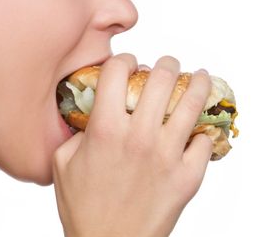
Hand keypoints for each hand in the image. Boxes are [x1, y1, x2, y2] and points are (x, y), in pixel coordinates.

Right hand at [53, 53, 212, 236]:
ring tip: (198, 75)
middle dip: (165, 63)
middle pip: (160, 78)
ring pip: (191, 103)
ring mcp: (167, 155)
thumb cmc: (83, 208)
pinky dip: (203, 131)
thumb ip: (78, 131)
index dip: (123, 60)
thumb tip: (96, 114)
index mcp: (105, 129)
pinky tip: (200, 126)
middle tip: (167, 64)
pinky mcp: (188, 176)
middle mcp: (139, 136)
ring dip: (197, 82)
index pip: (117, 72)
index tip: (129, 64)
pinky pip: (205, 141)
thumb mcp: (64, 163)